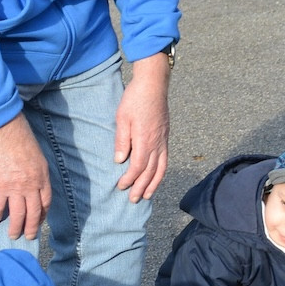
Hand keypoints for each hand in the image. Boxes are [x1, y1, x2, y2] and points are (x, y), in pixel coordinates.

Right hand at [0, 111, 50, 241]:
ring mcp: (16, 187)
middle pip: (34, 212)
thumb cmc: (19, 135)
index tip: (39, 219)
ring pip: (18, 214)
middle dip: (32, 226)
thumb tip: (29, 179)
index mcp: (42, 175)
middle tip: (28, 236)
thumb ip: (35, 169)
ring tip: (13, 236)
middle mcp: (32, 184)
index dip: (43, 213)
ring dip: (16, 227)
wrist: (4, 128)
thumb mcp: (36, 153)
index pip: (46, 201)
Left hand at [114, 54, 170, 202]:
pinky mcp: (165, 137)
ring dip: (154, 184)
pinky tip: (155, 178)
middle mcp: (157, 143)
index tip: (120, 186)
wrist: (153, 84)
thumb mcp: (122, 118)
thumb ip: (121, 140)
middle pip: (150, 171)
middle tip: (133, 200)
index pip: (138, 166)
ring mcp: (163, 140)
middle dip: (141, 187)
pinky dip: (161, 172)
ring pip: (160, 168)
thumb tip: (119, 160)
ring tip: (146, 196)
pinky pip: (165, 159)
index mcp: (145, 139)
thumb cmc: (135, 99)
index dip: (130, 179)